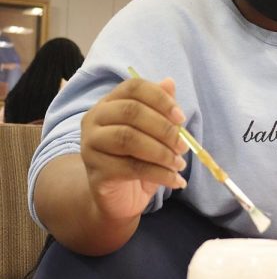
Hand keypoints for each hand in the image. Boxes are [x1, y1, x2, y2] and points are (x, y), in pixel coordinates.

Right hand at [80, 76, 187, 221]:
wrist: (119, 197)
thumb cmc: (137, 159)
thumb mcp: (153, 133)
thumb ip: (160, 109)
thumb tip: (169, 82)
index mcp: (109, 103)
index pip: (133, 87)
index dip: (160, 99)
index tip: (181, 118)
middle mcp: (94, 119)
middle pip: (131, 112)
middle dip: (164, 128)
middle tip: (184, 146)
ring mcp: (90, 145)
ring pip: (129, 139)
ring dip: (162, 152)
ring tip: (179, 164)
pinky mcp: (95, 171)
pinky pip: (131, 168)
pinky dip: (159, 174)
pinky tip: (175, 180)